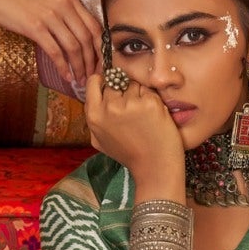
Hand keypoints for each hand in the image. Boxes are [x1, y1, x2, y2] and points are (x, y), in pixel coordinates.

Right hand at [0, 0, 102, 87]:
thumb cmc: (21, 4)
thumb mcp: (49, 3)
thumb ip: (66, 16)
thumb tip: (82, 42)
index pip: (94, 26)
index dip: (101, 48)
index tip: (101, 63)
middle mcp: (63, 5)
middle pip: (87, 38)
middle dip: (92, 61)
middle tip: (92, 76)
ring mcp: (49, 16)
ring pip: (73, 47)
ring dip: (79, 67)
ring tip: (79, 79)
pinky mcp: (35, 28)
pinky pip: (55, 51)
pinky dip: (63, 66)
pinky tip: (65, 75)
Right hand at [84, 71, 186, 199]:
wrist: (154, 167)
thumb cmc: (128, 154)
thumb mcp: (99, 140)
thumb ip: (94, 117)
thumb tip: (95, 94)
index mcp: (94, 115)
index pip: (94, 81)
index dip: (104, 82)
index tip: (113, 88)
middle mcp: (109, 107)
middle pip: (116, 81)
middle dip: (124, 90)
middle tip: (132, 109)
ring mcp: (130, 104)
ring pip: (134, 84)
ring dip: (140, 95)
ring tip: (144, 116)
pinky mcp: (150, 103)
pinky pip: (149, 91)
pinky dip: (153, 100)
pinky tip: (154, 117)